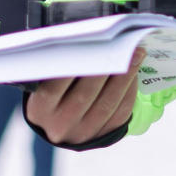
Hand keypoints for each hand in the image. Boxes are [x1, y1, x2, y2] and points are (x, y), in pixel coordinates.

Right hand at [24, 47, 141, 143]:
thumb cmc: (53, 91)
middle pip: (84, 95)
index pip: (53, 87)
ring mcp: (83, 133)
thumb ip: (58, 65)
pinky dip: (129, 90)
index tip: (88, 43)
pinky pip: (120, 112)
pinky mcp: (103, 136)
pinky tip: (135, 72)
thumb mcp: (45, 82)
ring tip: (136, 53)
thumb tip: (85, 40)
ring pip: (107, 103)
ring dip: (124, 76)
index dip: (72, 66)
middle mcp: (59, 125)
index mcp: (39, 111)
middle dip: (104, 67)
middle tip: (120, 45)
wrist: (61, 125)